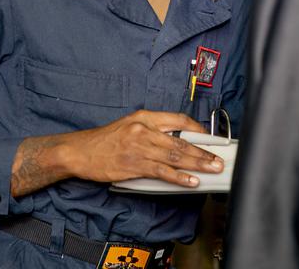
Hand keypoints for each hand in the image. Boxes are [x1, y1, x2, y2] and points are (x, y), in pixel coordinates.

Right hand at [10, 111, 223, 196]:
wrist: (80, 152)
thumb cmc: (105, 141)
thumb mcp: (130, 126)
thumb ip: (153, 130)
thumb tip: (179, 142)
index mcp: (144, 117)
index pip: (178, 119)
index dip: (197, 129)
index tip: (211, 139)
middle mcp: (143, 129)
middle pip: (181, 140)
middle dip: (203, 151)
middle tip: (218, 159)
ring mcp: (139, 148)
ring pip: (175, 156)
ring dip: (196, 164)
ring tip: (212, 170)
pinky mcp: (134, 166)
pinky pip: (162, 172)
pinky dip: (179, 177)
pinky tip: (191, 181)